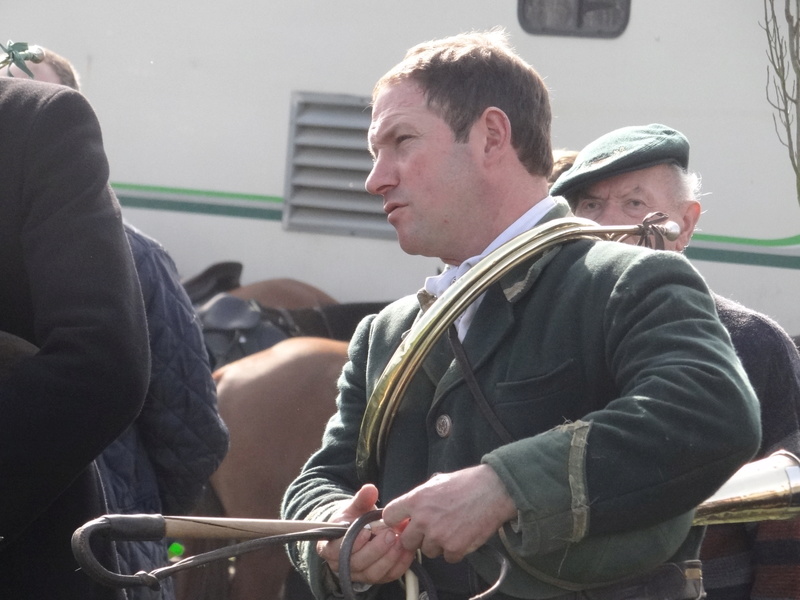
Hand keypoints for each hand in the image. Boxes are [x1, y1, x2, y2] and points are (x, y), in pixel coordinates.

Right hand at [316, 484, 415, 584]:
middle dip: (376, 549)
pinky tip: (408, 550)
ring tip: (400, 541)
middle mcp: (342, 565)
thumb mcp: (355, 507)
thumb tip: (370, 489)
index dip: (353, 542)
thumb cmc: (353, 520)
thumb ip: (361, 499)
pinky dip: (399, 564)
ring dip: (389, 558)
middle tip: (390, 534)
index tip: (367, 530)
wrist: (361, 530)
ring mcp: (360, 574)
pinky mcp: (376, 577)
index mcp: (330, 548)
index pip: (337, 550)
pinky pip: (388, 575)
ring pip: (373, 573)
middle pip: (357, 563)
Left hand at [381, 464, 516, 562]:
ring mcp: (438, 536)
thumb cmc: (467, 483)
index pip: (388, 517)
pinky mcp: (454, 548)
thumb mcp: (436, 482)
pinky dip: (454, 550)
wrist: (493, 491)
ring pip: (427, 551)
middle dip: (416, 538)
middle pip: (406, 541)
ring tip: (451, 529)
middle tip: (431, 529)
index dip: (396, 521)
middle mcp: (423, 520)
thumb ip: (419, 498)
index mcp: (416, 500)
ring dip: (437, 544)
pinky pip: (447, 557)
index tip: (403, 523)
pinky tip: (462, 535)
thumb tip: (409, 510)